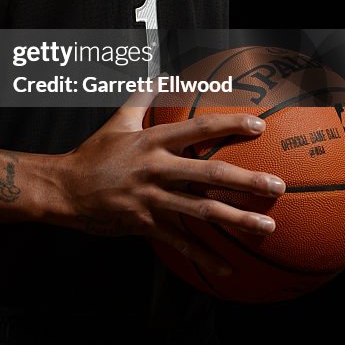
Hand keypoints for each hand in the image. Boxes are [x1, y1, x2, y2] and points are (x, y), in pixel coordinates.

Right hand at [56, 87, 285, 276]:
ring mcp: (152, 199)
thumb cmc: (94, 152)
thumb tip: (163, 74)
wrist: (66, 189)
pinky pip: (181, 243)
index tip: (259, 124)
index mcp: (152, 141)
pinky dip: (205, 257)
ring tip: (267, 225)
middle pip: (209, 174)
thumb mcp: (117, 120)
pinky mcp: (146, 224)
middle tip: (278, 185)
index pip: (198, 129)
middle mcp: (156, 169)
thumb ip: (143, 97)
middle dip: (247, 180)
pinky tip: (229, 269)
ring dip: (238, 220)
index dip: (229, 124)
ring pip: (201, 211)